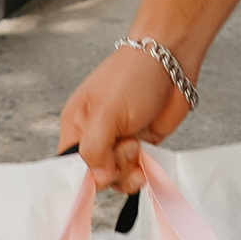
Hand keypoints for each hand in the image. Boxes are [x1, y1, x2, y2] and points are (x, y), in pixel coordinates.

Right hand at [57, 46, 192, 192]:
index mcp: (76, 126)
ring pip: (117, 177)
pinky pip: (137, 170)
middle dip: (112, 170)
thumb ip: (94, 149)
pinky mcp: (143, 143)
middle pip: (95, 175)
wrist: (171, 60)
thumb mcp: (106, 113)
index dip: (83, 177)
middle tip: (127, 145)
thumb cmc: (132, 77)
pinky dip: (142, 171)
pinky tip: (147, 162)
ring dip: (128, 172)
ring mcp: (120, 141)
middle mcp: (96, 136)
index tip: (100, 174)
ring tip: (138, 146)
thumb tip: (97, 179)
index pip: (69, 166)